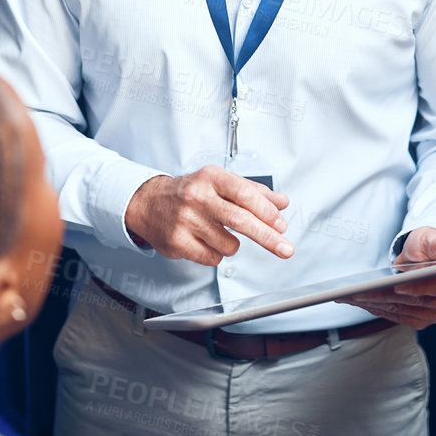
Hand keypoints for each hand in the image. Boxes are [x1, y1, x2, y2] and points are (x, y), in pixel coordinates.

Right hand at [124, 166, 293, 265]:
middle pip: (240, 220)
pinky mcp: (178, 242)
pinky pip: (213, 258)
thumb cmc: (190, 192)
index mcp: (211, 177)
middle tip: (286, 249)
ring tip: (218, 232)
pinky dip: (216, 254)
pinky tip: (204, 240)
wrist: (149, 203)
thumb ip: (252, 192)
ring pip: (229, 244)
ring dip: (232, 244)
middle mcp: (197, 196)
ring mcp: (186, 220)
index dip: (266, 211)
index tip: (281, 225)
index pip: (244, 194)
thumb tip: (281, 203)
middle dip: (268, 237)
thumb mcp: (220, 183)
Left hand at [339, 228, 435, 329]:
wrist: (426, 256)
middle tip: (360, 291)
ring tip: (353, 295)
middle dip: (388, 295)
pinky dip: (379, 309)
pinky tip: (361, 300)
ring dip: (378, 304)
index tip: (397, 285)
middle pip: (418, 302)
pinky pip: (399, 317)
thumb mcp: (433, 238)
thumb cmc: (430, 246)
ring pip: (405, 311)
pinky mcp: (423, 319)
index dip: (418, 287)